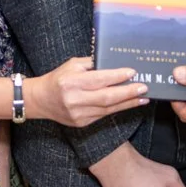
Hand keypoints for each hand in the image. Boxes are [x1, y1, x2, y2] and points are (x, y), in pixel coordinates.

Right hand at [28, 57, 147, 126]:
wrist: (41, 100)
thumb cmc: (58, 78)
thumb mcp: (72, 64)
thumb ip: (92, 64)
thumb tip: (114, 63)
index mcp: (71, 81)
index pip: (99, 79)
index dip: (117, 76)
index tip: (133, 72)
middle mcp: (75, 99)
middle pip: (107, 97)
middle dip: (128, 93)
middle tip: (144, 87)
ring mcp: (78, 114)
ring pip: (108, 109)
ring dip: (128, 103)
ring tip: (142, 98)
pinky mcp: (82, 123)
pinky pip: (103, 115)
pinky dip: (117, 109)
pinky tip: (128, 104)